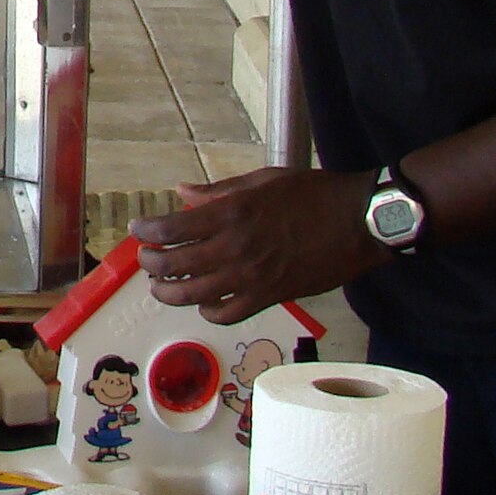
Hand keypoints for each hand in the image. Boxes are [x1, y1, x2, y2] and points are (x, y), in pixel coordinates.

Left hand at [129, 167, 385, 324]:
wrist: (358, 223)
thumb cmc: (313, 194)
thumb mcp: (263, 181)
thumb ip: (218, 190)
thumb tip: (182, 192)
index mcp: (231, 214)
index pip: (170, 228)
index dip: (145, 232)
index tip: (137, 229)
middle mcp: (235, 248)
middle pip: (173, 265)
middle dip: (150, 262)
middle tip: (145, 258)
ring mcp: (251, 278)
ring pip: (192, 295)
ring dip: (168, 291)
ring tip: (160, 283)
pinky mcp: (268, 298)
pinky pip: (225, 314)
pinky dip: (207, 310)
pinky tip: (203, 301)